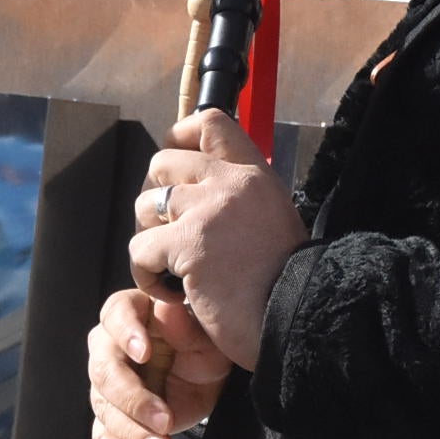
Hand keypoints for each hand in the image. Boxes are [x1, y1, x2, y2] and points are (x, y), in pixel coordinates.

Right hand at [88, 286, 232, 438]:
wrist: (208, 377)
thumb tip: (168, 313)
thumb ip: (185, 324)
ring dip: (132, 433)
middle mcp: (108, 347)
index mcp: (128, 313)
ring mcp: (106, 386)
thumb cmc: (203, 344)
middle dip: (134, 400)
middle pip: (104, 372)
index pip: (115, 316)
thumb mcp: (204, 332)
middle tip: (164, 420)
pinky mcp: (111, 418)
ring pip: (104, 410)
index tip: (144, 353)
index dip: (126, 334)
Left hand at [126, 111, 308, 371]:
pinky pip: (139, 250)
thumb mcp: (272, 220)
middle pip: (162, 162)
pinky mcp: (188, 245)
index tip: (174, 168)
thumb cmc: (284, 282)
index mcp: (254, 174)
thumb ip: (238, 200)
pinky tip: (175, 293)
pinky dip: (147, 276)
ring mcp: (208, 211)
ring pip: (145, 206)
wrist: (300, 316)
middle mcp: (231, 183)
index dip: (179, 137)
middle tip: (166, 232)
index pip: (209, 122)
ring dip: (149, 239)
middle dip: (155, 198)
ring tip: (172, 270)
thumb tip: (195, 192)